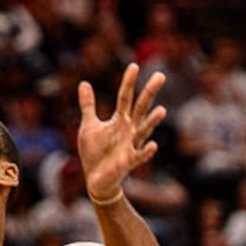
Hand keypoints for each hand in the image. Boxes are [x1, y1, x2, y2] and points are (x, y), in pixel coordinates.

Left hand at [78, 64, 166, 202]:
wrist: (96, 180)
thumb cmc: (95, 152)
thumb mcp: (89, 125)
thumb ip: (88, 105)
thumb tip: (84, 82)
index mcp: (119, 121)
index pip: (125, 97)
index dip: (128, 82)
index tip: (134, 66)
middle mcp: (129, 130)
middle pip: (140, 108)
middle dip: (149, 93)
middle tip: (161, 76)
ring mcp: (130, 146)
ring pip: (144, 131)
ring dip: (152, 121)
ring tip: (161, 110)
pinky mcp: (128, 162)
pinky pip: (139, 156)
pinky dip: (146, 151)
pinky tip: (153, 145)